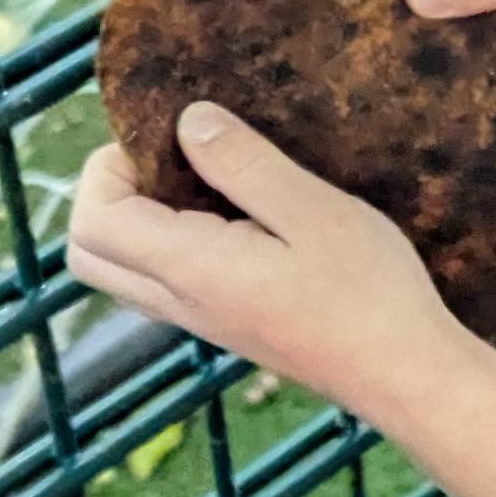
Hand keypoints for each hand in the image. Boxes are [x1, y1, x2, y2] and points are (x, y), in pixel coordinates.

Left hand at [66, 105, 468, 422]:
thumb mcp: (313, 210)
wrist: (405, 375)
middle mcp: (181, 303)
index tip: (168, 140)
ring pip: (124, 271)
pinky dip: (171, 243)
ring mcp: (203, 321)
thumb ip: (243, 164)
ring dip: (139, 220)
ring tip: (208, 185)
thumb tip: (189, 121)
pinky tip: (237, 221)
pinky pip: (163, 284)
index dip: (107, 167)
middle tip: (171, 160)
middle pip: (90, 253)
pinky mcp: (228, 327)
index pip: (93, 221)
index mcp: (191, 269)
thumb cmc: (369, 293)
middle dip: (109, 194)